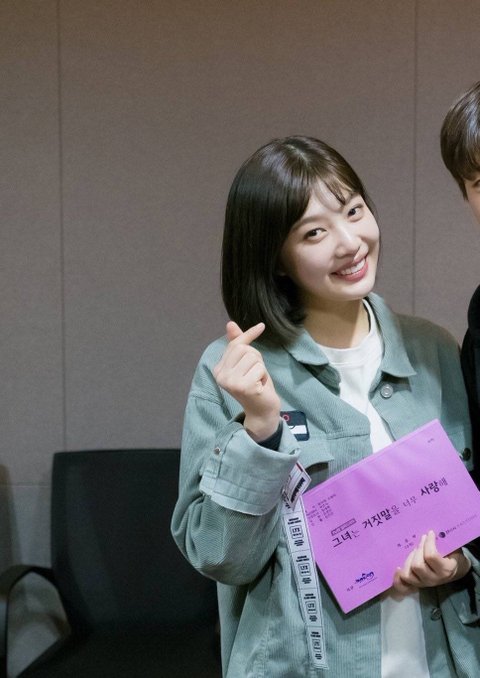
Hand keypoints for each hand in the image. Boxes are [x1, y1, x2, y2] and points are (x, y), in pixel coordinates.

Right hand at [213, 321, 280, 440]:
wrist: (261, 410)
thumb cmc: (255, 385)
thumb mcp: (247, 362)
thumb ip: (237, 344)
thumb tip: (230, 323)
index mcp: (218, 369)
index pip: (235, 344)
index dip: (249, 335)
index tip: (262, 326)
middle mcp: (220, 375)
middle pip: (244, 349)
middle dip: (256, 357)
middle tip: (255, 373)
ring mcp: (230, 382)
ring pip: (253, 357)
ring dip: (260, 367)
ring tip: (257, 380)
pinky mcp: (242, 387)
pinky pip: (259, 368)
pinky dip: (264, 375)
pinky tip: (259, 386)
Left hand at [392, 530, 471, 594]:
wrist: (455, 571)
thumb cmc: (452, 556)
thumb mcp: (454, 549)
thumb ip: (444, 542)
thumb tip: (431, 531)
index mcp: (445, 570)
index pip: (431, 556)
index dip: (428, 542)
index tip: (430, 533)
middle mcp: (433, 579)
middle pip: (417, 565)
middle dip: (418, 549)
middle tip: (421, 541)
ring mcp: (423, 584)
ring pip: (408, 574)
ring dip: (409, 560)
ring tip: (414, 551)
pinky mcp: (415, 585)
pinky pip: (402, 585)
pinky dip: (398, 577)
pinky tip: (398, 567)